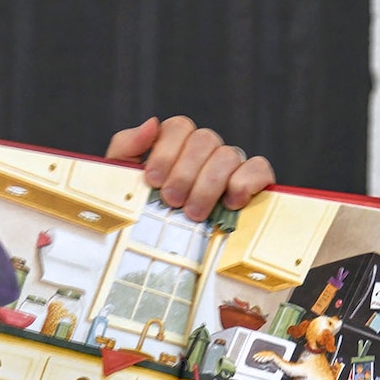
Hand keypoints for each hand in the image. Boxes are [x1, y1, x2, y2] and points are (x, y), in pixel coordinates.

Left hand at [106, 117, 273, 223]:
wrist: (156, 256)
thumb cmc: (139, 216)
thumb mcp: (122, 181)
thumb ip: (127, 146)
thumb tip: (152, 123)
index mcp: (177, 148)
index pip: (180, 127)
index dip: (167, 151)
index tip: (154, 180)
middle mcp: (206, 154)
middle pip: (205, 139)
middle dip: (184, 173)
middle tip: (172, 201)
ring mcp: (231, 168)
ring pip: (228, 155)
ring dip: (208, 185)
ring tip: (194, 213)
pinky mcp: (253, 187)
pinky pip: (258, 169)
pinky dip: (245, 182)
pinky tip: (230, 202)